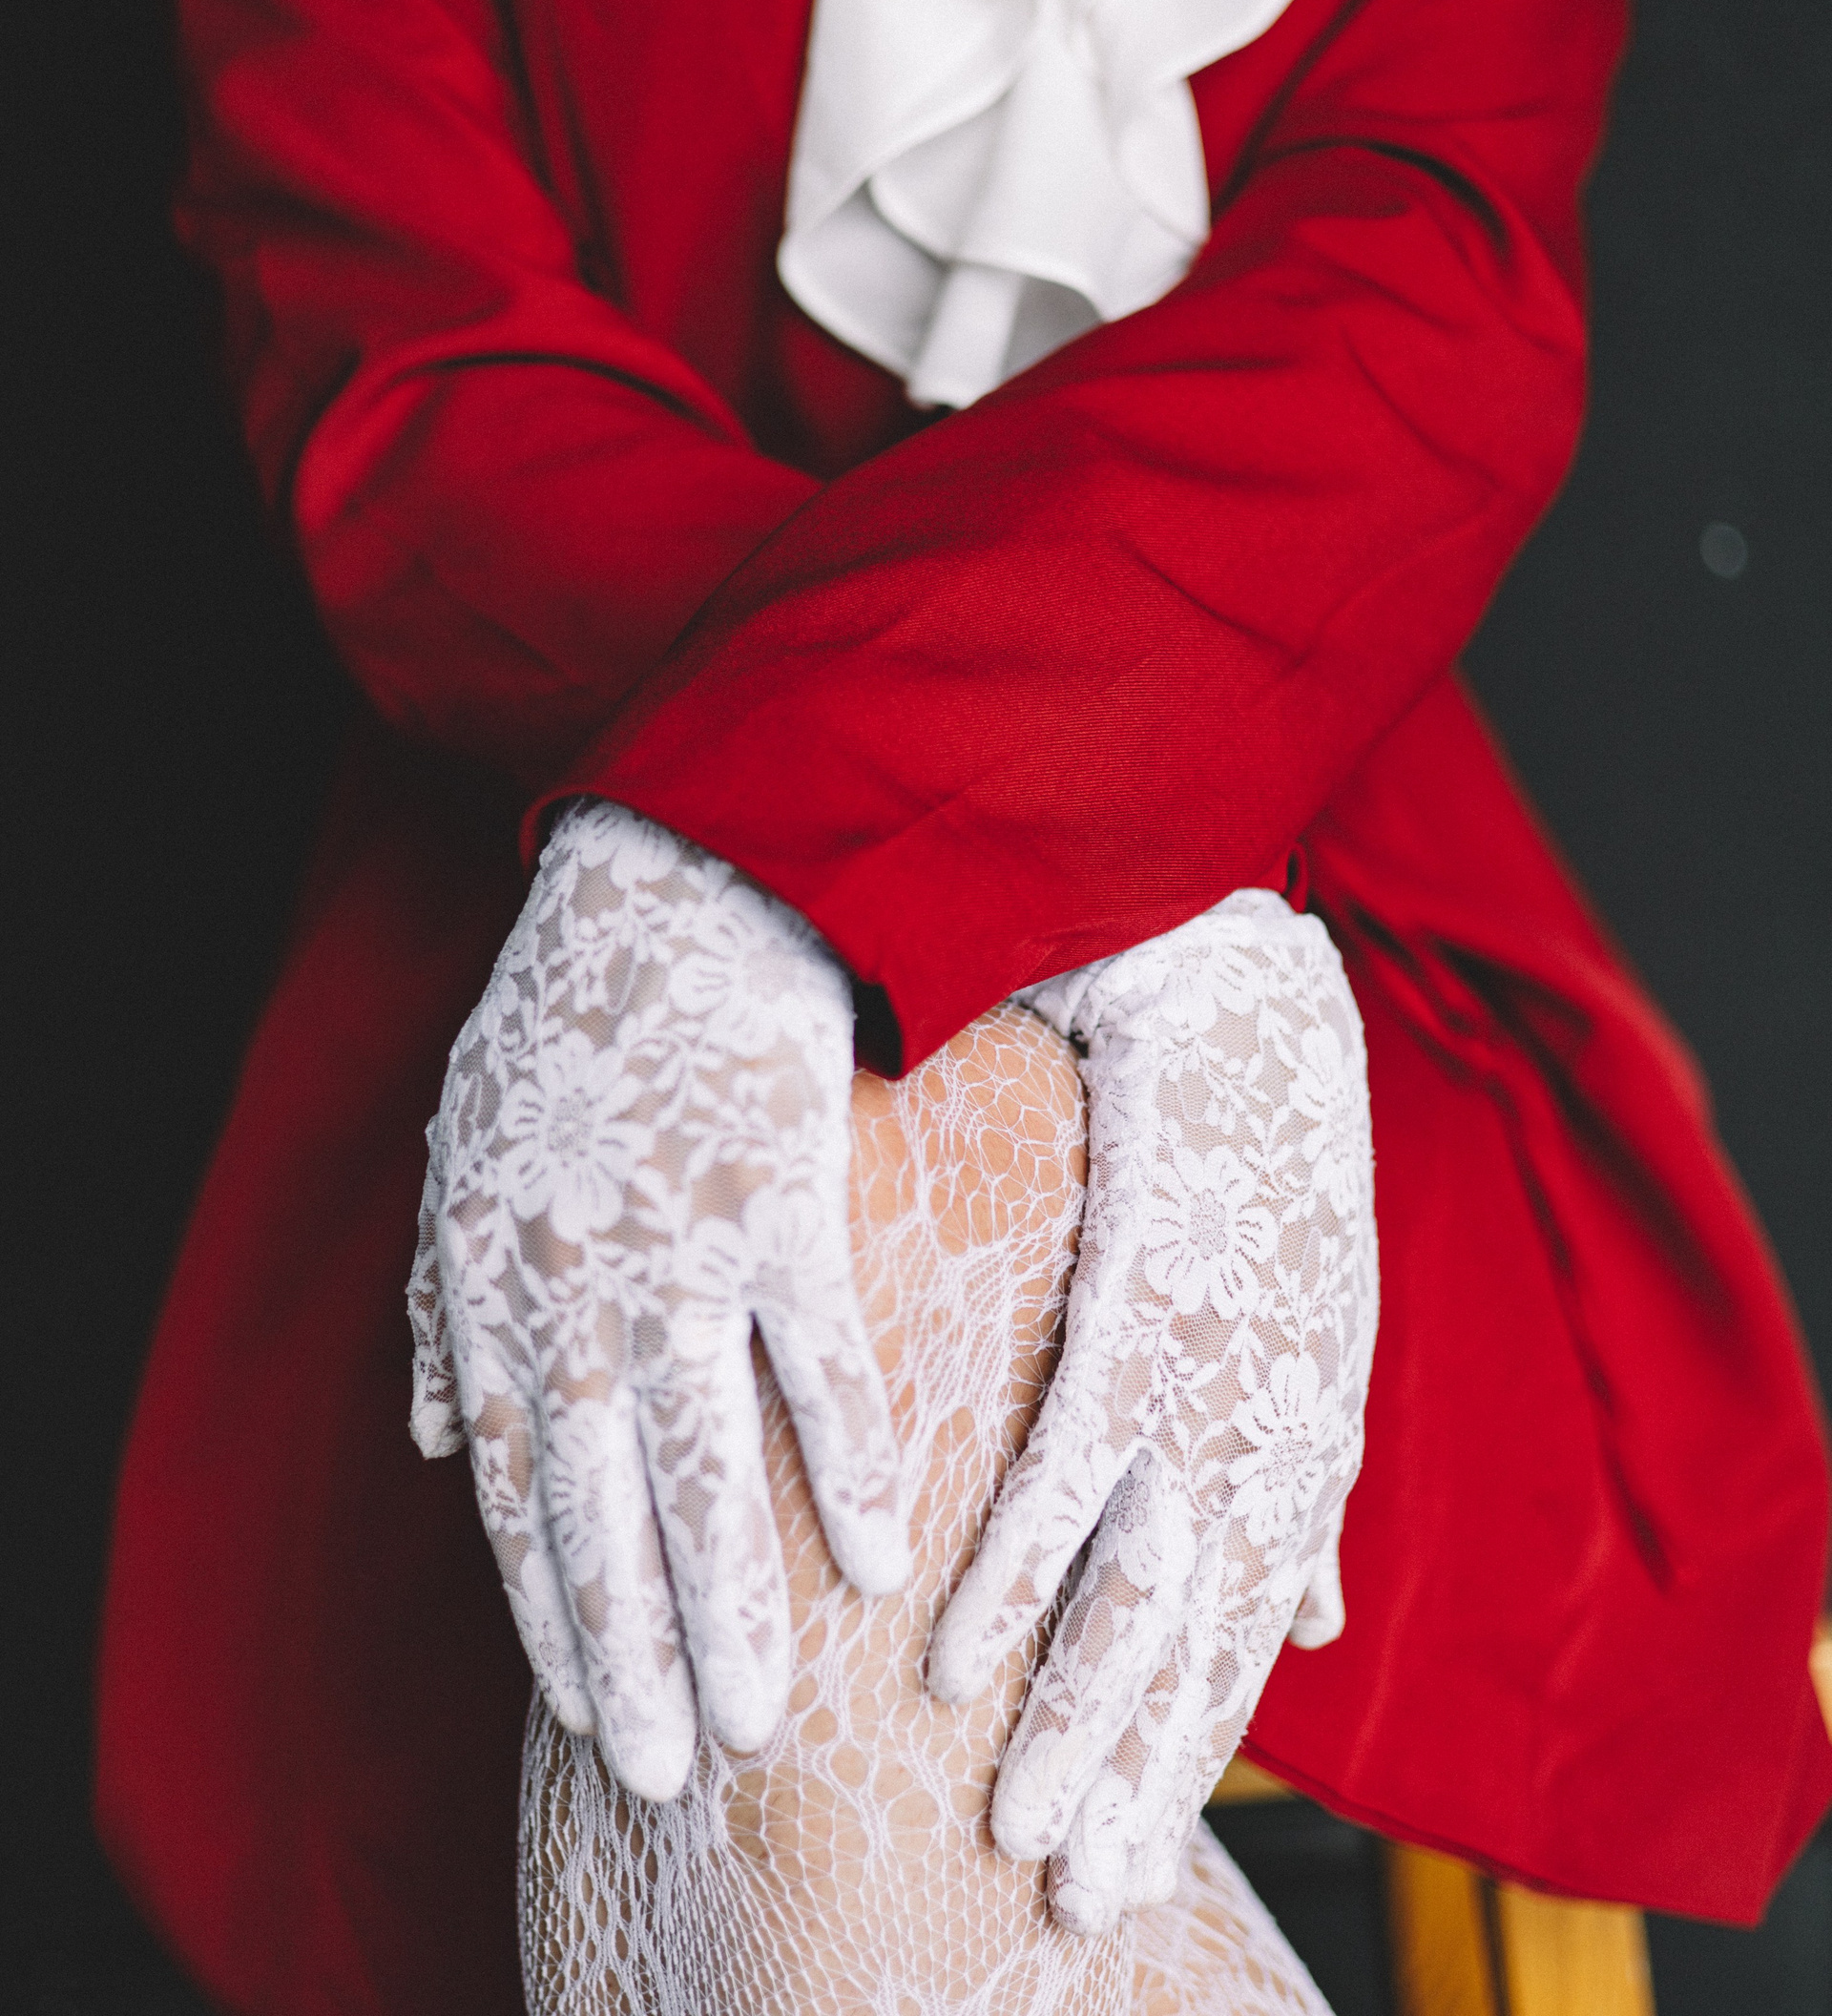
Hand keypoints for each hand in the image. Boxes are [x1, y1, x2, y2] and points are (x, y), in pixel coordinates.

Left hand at [408, 800, 908, 1798]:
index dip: (548, 1610)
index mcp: (496, 1274)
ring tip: (766, 1720)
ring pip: (706, 1462)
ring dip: (735, 1605)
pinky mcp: (783, 1196)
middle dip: (634, 1652)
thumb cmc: (573, 1018)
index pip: (516, 1483)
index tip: (586, 1715)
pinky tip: (877, 1564)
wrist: (677, 880)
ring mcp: (679, 1241)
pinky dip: (846, 1465)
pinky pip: (819, 1361)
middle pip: (604, 1505)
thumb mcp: (465, 1151)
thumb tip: (439, 1449)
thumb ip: (445, 1307)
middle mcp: (575, 1279)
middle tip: (675, 1775)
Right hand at [928, 890, 1375, 1931]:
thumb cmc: (1254, 1171)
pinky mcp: (1140, 1308)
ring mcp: (1208, 1379)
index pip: (1243, 1642)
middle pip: (1201, 1651)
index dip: (1188, 1757)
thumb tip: (1322, 1615)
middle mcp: (1267, 1435)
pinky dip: (1020, 1566)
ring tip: (1013, 1822)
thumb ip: (1308, 1488)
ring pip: (1140, 1592)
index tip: (1125, 1856)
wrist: (1240, 1002)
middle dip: (1138, 1781)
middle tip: (1073, 1895)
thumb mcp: (1309, 1342)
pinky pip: (1072, 1470)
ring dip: (1073, 1717)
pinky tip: (958, 1653)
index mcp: (1297, 1446)